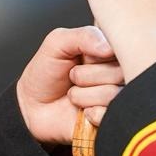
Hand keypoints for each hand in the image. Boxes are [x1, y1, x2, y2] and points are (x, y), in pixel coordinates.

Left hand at [17, 26, 123, 145]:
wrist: (32, 106)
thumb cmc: (46, 72)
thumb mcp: (57, 43)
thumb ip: (84, 36)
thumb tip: (109, 47)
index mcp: (110, 50)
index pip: (123, 47)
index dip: (100, 53)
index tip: (84, 56)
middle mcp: (119, 74)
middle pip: (119, 72)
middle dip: (86, 75)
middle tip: (72, 76)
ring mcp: (118, 98)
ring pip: (113, 94)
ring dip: (84, 95)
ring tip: (73, 95)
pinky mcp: (112, 120)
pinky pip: (111, 115)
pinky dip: (91, 113)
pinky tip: (83, 112)